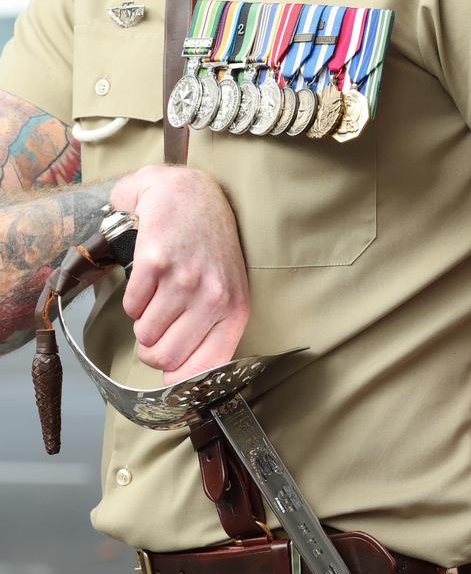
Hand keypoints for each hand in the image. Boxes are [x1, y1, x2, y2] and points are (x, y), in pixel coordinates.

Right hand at [110, 165, 249, 383]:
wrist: (191, 194)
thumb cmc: (209, 249)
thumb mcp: (227, 291)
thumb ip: (212, 333)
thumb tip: (181, 378)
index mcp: (235, 312)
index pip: (205, 369)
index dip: (179, 379)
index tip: (168, 374)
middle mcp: (213, 299)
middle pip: (166, 358)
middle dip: (152, 351)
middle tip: (154, 334)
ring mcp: (184, 280)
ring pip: (145, 334)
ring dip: (142, 324)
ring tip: (155, 301)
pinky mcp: (155, 262)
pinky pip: (131, 306)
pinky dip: (132, 301)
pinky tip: (146, 283)